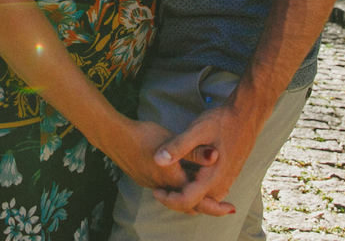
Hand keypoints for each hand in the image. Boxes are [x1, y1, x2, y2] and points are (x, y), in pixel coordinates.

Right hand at [105, 120, 228, 214]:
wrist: (115, 137)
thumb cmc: (144, 136)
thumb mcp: (174, 140)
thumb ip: (195, 151)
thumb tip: (216, 156)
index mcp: (173, 179)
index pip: (198, 199)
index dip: (215, 205)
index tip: (229, 208)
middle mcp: (162, 186)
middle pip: (188, 204)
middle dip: (205, 206)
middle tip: (221, 205)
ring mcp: (151, 184)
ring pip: (176, 197)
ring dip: (191, 197)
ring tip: (206, 194)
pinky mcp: (144, 178)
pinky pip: (166, 190)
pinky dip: (179, 190)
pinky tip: (182, 180)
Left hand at [151, 103, 264, 215]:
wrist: (247, 115)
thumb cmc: (222, 121)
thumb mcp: (197, 130)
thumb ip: (178, 146)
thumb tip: (156, 161)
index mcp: (212, 178)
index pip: (186, 202)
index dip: (168, 199)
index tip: (155, 190)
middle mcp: (221, 185)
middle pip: (194, 205)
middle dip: (175, 201)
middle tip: (159, 189)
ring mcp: (226, 182)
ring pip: (203, 201)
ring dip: (185, 197)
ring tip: (169, 186)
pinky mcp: (228, 176)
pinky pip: (210, 193)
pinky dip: (196, 192)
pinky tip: (186, 180)